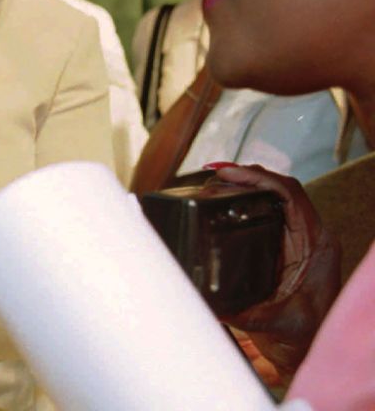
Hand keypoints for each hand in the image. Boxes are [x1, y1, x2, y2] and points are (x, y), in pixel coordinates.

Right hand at [213, 164, 340, 376]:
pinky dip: (249, 198)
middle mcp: (311, 236)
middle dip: (247, 175)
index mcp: (315, 245)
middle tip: (214, 173)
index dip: (258, 178)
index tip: (227, 174)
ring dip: (247, 184)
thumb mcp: (270, 321)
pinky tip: (229, 196)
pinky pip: (271, 209)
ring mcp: (300, 238)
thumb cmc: (300, 335)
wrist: (306, 347)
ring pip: (276, 195)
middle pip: (281, 188)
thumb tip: (204, 298)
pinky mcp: (288, 244)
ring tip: (218, 179)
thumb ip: (239, 311)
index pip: (290, 195)